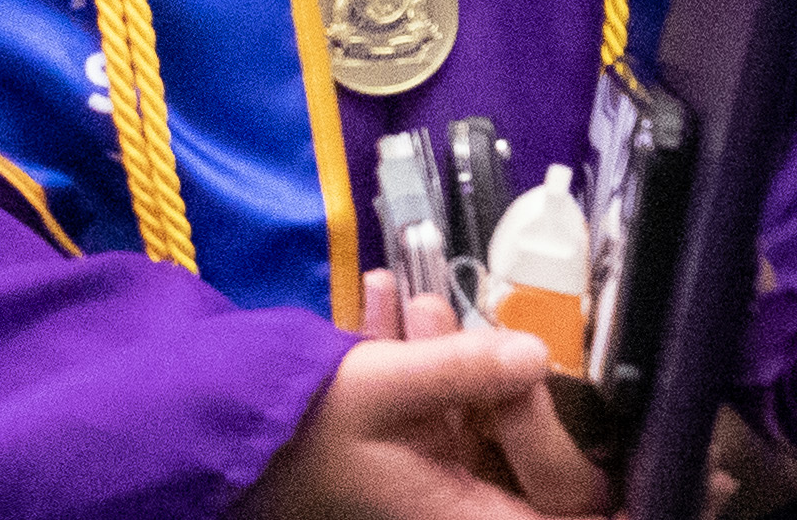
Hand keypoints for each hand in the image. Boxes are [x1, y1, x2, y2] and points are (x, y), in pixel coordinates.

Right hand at [238, 325, 564, 518]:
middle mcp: (465, 507)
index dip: (573, 455)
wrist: (222, 430)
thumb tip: (540, 351)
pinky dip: (420, 357)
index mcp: (470, 517)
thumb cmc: (302, 426)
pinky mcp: (411, 448)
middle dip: (499, 377)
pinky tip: (387, 298)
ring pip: (481, 419)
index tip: (540, 385)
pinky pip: (441, 405)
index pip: (570, 506)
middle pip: (529, 453)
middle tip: (456, 329)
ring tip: (412, 302)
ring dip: (454, 356)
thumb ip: (461, 370)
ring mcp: (439, 477)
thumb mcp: (378, 387)